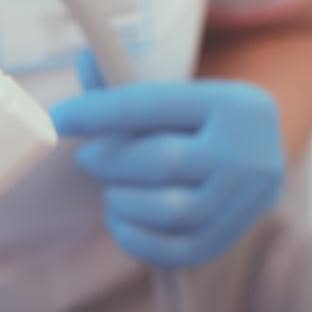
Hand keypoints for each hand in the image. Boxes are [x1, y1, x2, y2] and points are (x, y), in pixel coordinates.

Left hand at [50, 56, 284, 267]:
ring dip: (123, 202)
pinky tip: (121, 221)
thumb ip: (126, 85)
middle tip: (87, 158)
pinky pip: (172, 251)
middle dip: (112, 162)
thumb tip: (85, 61)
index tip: (59, 118)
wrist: (253, 164)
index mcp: (233, 104)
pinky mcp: (228, 239)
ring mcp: (245, 202)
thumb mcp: (174, 97)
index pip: (156, 105)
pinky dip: (133, 238)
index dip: (101, 112)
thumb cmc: (195, 126)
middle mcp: (248, 152)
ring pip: (169, 210)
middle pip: (164, 162)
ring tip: (113, 191)